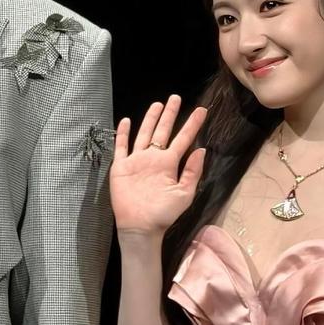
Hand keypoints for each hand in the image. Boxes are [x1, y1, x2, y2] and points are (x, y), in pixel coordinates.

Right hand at [110, 95, 207, 236]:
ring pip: (143, 134)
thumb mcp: (184, 194)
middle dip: (169, 115)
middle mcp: (153, 159)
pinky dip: (123, 134)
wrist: (140, 227)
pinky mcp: (121, 167)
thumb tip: (202, 149)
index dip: (192, 125)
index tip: (202, 111)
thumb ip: (192, 172)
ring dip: (149, 119)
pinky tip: (127, 121)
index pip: (183, 139)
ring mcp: (136, 161)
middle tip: (176, 98)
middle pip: (162, 131)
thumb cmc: (163, 214)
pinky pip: (121, 147)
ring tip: (157, 105)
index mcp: (169, 164)